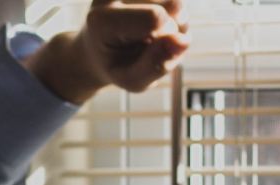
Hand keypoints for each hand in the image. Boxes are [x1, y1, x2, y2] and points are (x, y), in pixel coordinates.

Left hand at [25, 0, 189, 103]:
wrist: (95, 48)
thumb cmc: (115, 66)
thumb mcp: (132, 80)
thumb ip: (156, 66)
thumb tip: (184, 41)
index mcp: (102, 20)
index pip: (155, 17)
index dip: (166, 39)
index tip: (151, 51)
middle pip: (172, 4)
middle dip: (172, 29)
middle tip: (150, 43)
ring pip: (176, 0)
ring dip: (173, 21)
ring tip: (151, 34)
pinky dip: (171, 12)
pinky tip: (155, 22)